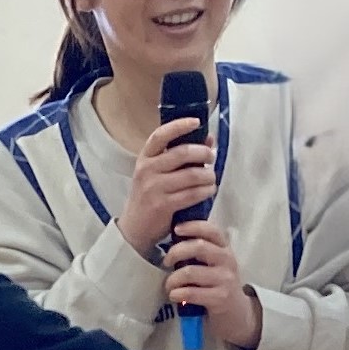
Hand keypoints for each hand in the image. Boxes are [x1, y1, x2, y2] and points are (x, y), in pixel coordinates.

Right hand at [121, 115, 218, 257]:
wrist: (135, 227)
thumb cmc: (150, 196)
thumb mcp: (158, 173)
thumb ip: (180, 155)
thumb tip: (208, 138)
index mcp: (145, 158)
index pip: (161, 135)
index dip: (179, 126)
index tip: (196, 121)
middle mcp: (147, 169)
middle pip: (181, 153)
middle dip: (202, 153)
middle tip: (211, 157)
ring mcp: (154, 188)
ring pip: (190, 175)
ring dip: (208, 175)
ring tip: (213, 178)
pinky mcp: (163, 205)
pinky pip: (191, 194)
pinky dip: (205, 191)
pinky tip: (209, 190)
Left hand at [163, 218, 262, 349]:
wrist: (236, 315)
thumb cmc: (218, 285)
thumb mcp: (215, 264)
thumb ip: (200, 250)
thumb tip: (174, 237)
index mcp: (225, 248)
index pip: (211, 230)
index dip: (192, 226)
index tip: (176, 229)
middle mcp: (228, 261)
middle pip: (198, 247)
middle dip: (176, 252)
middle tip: (166, 261)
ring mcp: (225, 280)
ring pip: (190, 271)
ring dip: (173, 278)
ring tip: (169, 285)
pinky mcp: (220, 298)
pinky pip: (191, 292)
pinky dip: (177, 293)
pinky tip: (174, 295)